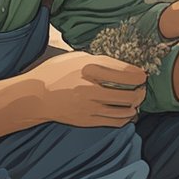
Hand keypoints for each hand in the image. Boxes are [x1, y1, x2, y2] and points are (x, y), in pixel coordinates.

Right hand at [22, 51, 147, 126]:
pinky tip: (127, 112)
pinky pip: (115, 121)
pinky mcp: (87, 121)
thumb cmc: (56, 72)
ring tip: (136, 99)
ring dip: (135, 105)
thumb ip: (100, 61)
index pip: (125, 73)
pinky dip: (126, 117)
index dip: (139, 75)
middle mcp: (91, 89)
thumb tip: (124, 66)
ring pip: (125, 110)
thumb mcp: (77, 57)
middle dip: (141, 91)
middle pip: (129, 94)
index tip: (143, 75)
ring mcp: (89, 107)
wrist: (36, 96)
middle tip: (143, 88)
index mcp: (89, 69)